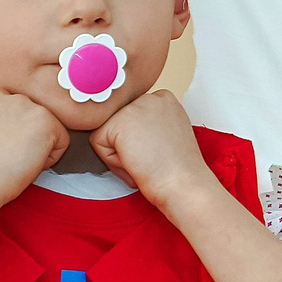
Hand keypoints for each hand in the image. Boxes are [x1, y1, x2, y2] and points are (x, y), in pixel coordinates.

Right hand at [0, 87, 64, 209]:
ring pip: (46, 125)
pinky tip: (30, 162)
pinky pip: (62, 139)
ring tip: (17, 158)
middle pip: (28, 115)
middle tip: (10, 155)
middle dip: (26, 135)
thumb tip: (11, 127)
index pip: (9, 110)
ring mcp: (23, 103)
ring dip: (39, 143)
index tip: (1, 147)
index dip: (10, 134)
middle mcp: (1, 94)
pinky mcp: (44, 118)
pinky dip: (52, 156)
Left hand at [90, 91, 211, 209]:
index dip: (140, 140)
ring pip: (106, 132)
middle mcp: (149, 97)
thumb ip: (149, 124)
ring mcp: (134, 107)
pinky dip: (112, 161)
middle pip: (118, 123)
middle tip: (153, 158)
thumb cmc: (179, 171)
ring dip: (120, 154)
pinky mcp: (119, 121)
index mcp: (164, 98)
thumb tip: (129, 130)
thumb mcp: (169, 135)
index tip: (158, 151)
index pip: (131, 117)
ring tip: (146, 161)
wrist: (184, 185)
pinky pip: (97, 143)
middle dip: (129, 146)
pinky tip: (136, 163)